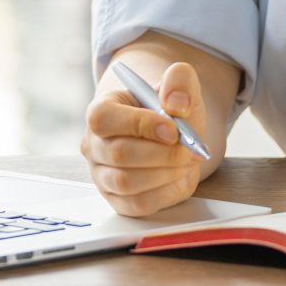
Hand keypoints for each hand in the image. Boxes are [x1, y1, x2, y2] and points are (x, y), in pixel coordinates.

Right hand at [81, 61, 208, 216]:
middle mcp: (94, 144)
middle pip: (119, 154)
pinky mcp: (118, 200)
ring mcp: (102, 176)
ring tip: (188, 160)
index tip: (173, 129)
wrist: (172, 135)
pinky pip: (138, 205)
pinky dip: (166, 192)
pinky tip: (181, 176)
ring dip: (166, 173)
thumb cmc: (169, 109)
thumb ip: (179, 81)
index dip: (140, 124)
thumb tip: (177, 104)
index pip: (104, 118)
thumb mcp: (179, 85)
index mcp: (101, 110)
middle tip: (191, 150)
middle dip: (162, 153)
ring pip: (127, 183)